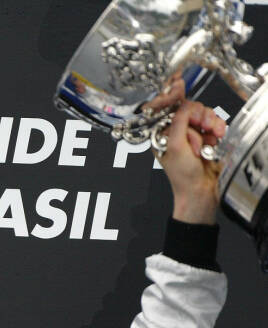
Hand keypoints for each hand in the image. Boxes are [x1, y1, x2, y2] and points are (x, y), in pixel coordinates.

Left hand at [150, 78, 225, 224]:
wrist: (202, 191)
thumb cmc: (183, 176)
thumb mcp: (175, 146)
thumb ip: (178, 123)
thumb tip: (182, 105)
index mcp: (160, 133)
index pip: (162, 108)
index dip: (169, 95)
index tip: (178, 85)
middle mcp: (174, 131)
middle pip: (187, 107)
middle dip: (197, 115)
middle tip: (201, 127)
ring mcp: (191, 133)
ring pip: (203, 113)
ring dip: (209, 123)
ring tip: (210, 138)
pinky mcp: (206, 136)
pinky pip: (214, 122)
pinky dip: (218, 128)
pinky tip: (217, 138)